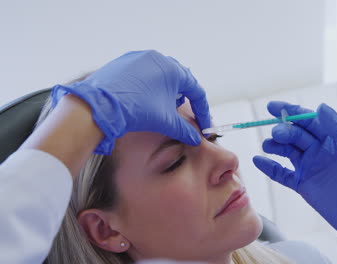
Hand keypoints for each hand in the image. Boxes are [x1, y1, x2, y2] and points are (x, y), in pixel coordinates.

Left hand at [51, 50, 210, 154]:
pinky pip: (143, 74)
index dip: (202, 110)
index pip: (195, 90)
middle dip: (184, 99)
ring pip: (160, 75)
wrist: (99, 106)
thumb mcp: (165, 121)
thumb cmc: (136, 110)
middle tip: (183, 115)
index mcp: (172, 69)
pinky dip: (149, 87)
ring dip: (166, 92)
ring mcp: (138, 58)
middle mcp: (157, 58)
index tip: (202, 124)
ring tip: (163, 108)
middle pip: (179, 80)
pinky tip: (144, 101)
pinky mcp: (122, 62)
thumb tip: (196, 139)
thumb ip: (184, 130)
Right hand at [253, 101, 336, 263]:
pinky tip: (259, 161)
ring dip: (275, 146)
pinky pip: (284, 175)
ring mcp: (312, 169)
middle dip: (283, 130)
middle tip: (276, 134)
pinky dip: (270, 168)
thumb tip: (320, 107)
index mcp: (336, 139)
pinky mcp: (305, 187)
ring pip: (288, 152)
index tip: (273, 107)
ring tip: (268, 146)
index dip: (291, 112)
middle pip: (296, 134)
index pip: (310, 120)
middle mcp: (322, 151)